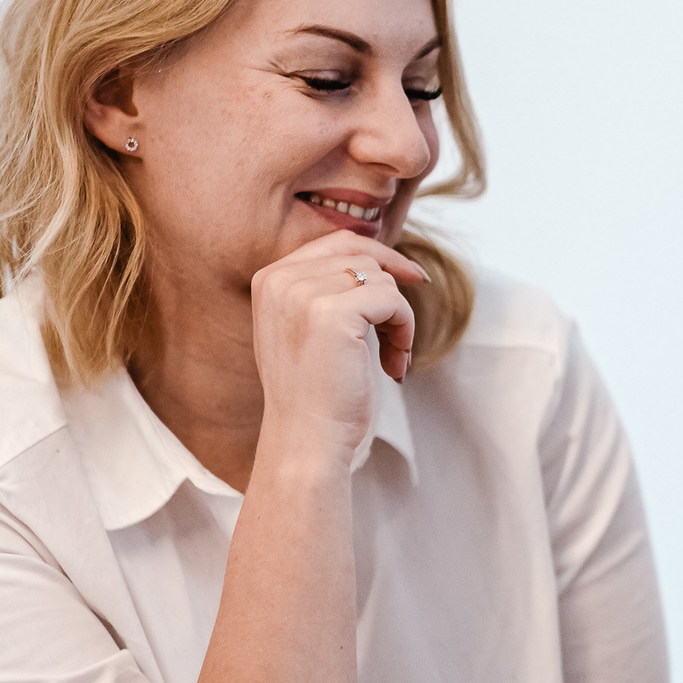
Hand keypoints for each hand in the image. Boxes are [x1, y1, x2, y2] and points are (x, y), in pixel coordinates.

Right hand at [249, 232, 426, 458]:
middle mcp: (280, 279)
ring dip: (399, 320)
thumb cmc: (315, 393)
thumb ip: (326, 291)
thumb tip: (383, 261)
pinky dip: (405, 330)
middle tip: (403, 333)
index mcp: (270, 279)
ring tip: (392, 358)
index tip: (413, 277)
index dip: (381, 256)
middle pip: (362, 257)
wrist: (306, 439)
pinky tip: (394, 364)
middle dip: (393, 293)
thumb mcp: (308, 330)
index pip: (337, 242)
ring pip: (381, 280)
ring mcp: (303, 293)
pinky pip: (393, 301)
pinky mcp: (333, 313)